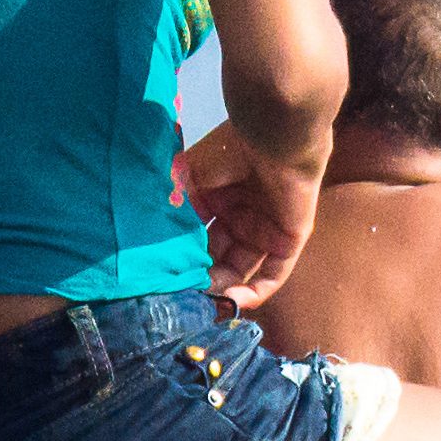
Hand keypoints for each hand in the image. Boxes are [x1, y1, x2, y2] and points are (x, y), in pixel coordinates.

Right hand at [175, 119, 320, 315]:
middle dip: (200, 278)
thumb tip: (152, 245)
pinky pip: (272, 274)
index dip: (181, 258)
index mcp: (214, 200)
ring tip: (204, 304)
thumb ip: (175, 209)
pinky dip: (255, 291)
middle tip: (182, 298)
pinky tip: (233, 303)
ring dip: (224, 289)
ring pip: (241, 269)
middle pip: (217, 257)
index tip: (162, 279)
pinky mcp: (288, 240)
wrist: (274, 136)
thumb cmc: (230, 150)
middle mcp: (238, 217)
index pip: (196, 238)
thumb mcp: (190, 179)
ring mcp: (264, 230)